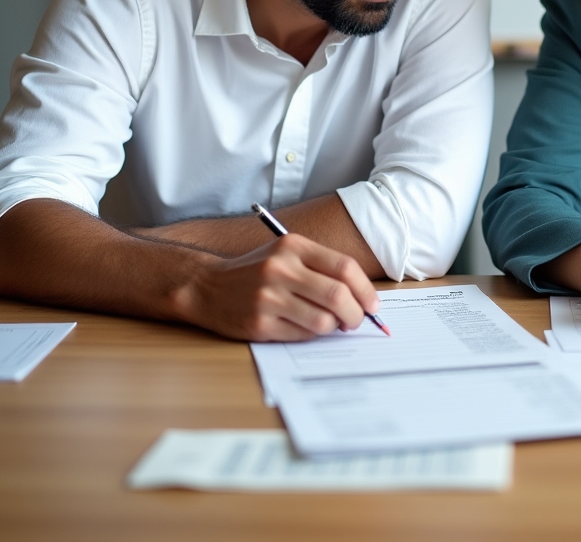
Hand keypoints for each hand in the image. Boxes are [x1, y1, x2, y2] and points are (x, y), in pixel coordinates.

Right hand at [180, 234, 380, 340]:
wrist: (207, 287)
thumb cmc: (257, 271)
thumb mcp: (287, 254)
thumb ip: (322, 268)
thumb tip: (363, 296)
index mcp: (294, 246)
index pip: (344, 268)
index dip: (366, 289)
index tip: (373, 304)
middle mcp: (281, 269)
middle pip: (338, 295)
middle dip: (356, 314)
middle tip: (357, 321)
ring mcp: (269, 298)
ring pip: (323, 320)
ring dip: (335, 327)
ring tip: (331, 325)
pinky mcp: (259, 324)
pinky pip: (302, 335)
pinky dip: (313, 335)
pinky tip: (307, 328)